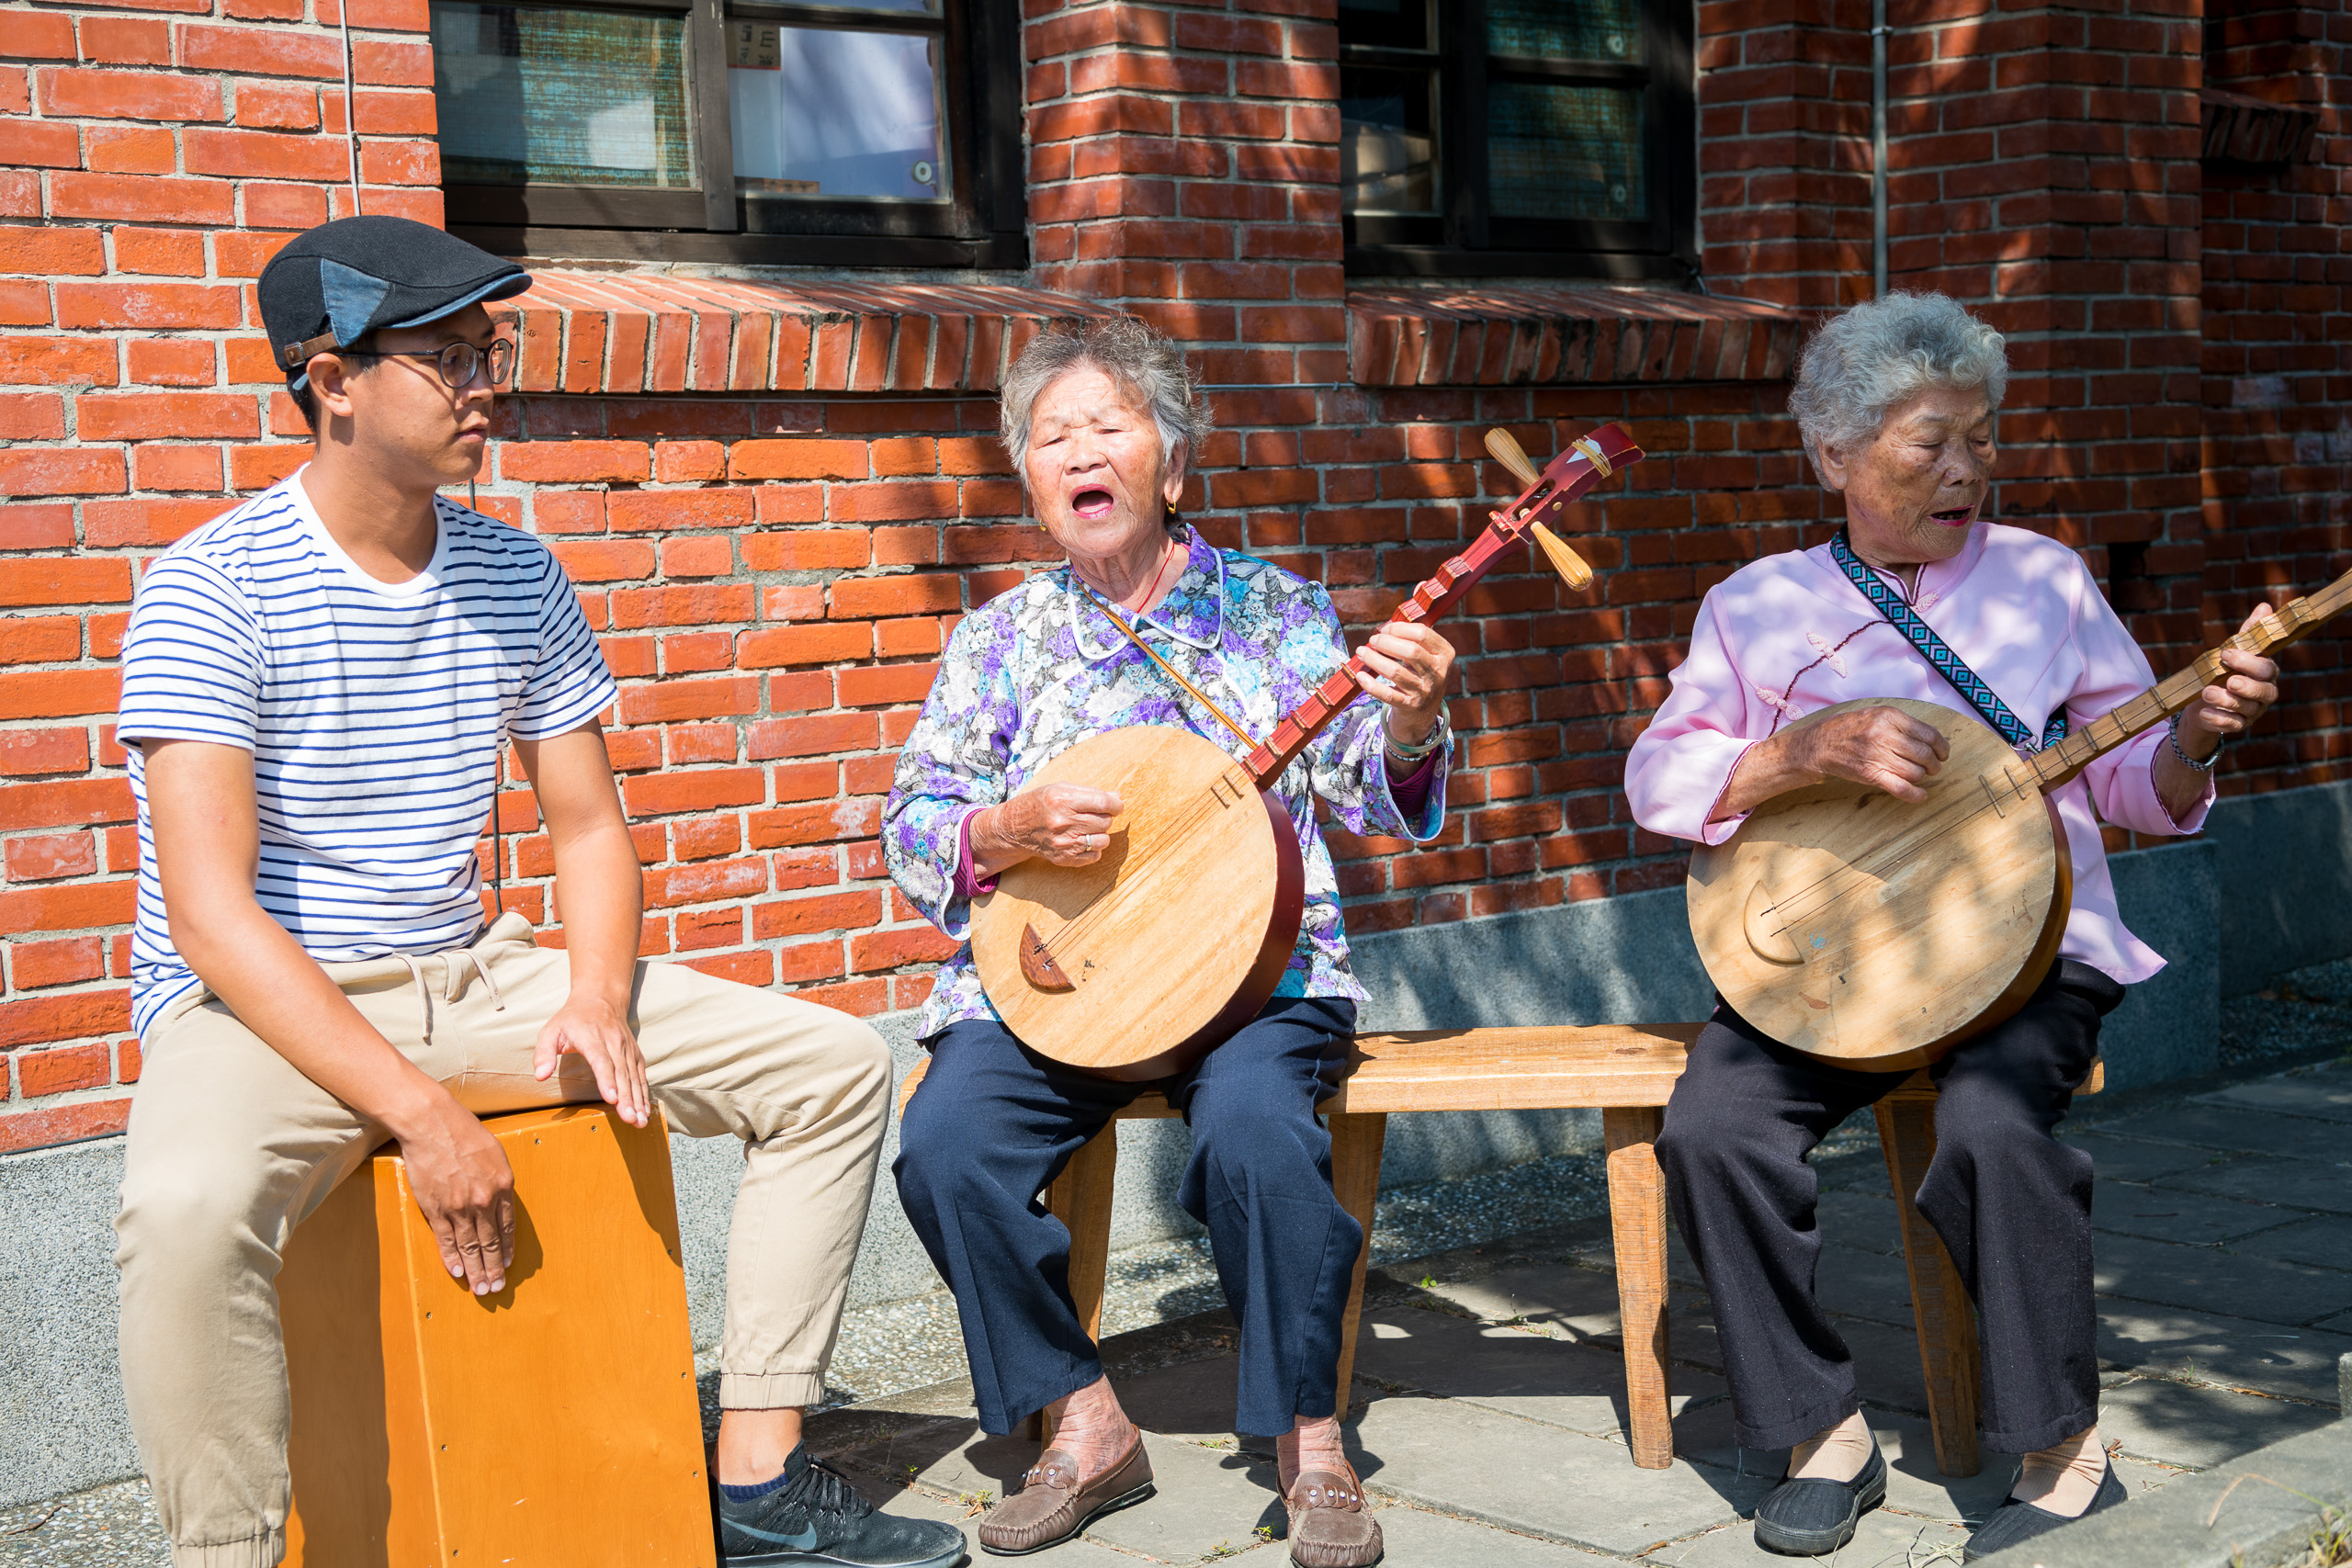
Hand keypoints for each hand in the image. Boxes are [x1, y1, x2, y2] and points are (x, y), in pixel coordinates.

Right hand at [392, 1091, 515, 1294]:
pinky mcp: (436, 1209)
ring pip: (470, 1247)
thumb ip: (499, 1180)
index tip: (509, 1264)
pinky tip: (458, 1273)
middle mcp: (484, 1200)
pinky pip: (446, 1240)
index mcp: (503, 1185)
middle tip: (497, 1289)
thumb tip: (500, 1201)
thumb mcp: (495, 1154)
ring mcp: (459, 1207)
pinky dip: (452, 1259)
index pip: (508, 1226)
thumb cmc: (464, 1132)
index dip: (508, 1248)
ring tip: (481, 1289)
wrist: (432, 1125)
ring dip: (476, 1271)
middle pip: (491, 1242)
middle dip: (495, 1268)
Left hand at [534, 991, 649, 1127]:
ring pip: (633, 1076)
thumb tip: (540, 1076)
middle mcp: (613, 1043)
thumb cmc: (572, 1019)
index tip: (611, 1099)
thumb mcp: (550, 1030)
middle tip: (629, 1119)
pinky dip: (643, 1093)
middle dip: (626, 1098)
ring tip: (640, 1121)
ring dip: (638, 1100)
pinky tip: (644, 1110)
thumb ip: (543, 1053)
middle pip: (621, 1073)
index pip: (601, 1060)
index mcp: (591, 1037)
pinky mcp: (635, 1054)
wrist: (601, 998)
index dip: (606, 1080)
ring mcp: (627, 1048)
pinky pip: (640, 1075)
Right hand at [971, 783, 1124, 873]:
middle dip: (1105, 817)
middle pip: (1105, 822)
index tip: (1116, 805)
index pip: (1103, 802)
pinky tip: (1081, 840)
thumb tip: (1117, 797)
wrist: (1015, 828)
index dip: (1115, 804)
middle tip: (1093, 815)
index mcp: (1062, 800)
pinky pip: (1094, 856)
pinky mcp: (1063, 858)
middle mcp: (1063, 822)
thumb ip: (1090, 793)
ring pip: (1103, 840)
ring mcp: (1063, 842)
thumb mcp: (1061, 789)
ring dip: (1099, 834)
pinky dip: (1092, 849)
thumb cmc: (1040, 804)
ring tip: (1087, 828)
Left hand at [1353, 620, 1456, 746]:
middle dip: (1386, 642)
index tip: (1385, 629)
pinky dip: (1371, 684)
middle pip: (1410, 651)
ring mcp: (1424, 691)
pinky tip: (1360, 675)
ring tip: (1362, 652)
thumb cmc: (1421, 675)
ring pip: (1396, 671)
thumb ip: (1413, 640)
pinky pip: (1387, 694)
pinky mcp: (1410, 705)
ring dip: (1374, 659)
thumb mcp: (1427, 657)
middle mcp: (1437, 672)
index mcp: (1444, 654)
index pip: (1422, 634)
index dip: (1399, 628)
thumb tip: (1385, 628)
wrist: (1423, 712)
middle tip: (1373, 640)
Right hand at [1784, 705, 1950, 803]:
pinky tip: (1922, 796)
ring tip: (1919, 776)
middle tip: (1933, 767)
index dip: (1942, 746)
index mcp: (1889, 716)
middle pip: (1925, 755)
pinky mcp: (1870, 775)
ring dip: (1922, 777)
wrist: (1819, 745)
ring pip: (1915, 772)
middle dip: (1934, 764)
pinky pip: (1901, 788)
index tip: (1943, 753)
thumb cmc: (1849, 729)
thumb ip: (1901, 723)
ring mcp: (1877, 756)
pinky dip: (1915, 795)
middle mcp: (1884, 735)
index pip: (1929, 734)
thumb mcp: (1875, 714)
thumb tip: (1932, 738)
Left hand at [2175, 603, 2280, 758]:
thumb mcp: (2232, 651)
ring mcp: (2253, 711)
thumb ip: (2248, 633)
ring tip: (2207, 693)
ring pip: (2247, 709)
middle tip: (2228, 680)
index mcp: (2265, 673)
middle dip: (2246, 686)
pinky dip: (2218, 719)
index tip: (2226, 654)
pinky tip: (2204, 713)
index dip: (2248, 662)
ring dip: (2226, 701)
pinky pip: (2233, 725)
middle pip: (2264, 691)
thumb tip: (2265, 607)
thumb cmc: (2223, 670)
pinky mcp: (2239, 725)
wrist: (2203, 699)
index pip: (2266, 668)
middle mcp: (2265, 692)